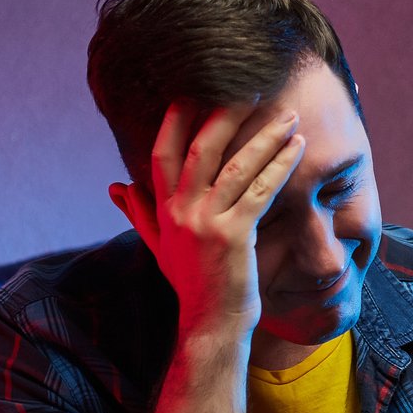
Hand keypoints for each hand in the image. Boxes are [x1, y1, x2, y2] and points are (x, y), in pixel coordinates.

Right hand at [113, 101, 305, 343]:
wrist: (210, 325)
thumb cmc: (190, 285)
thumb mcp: (159, 246)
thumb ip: (139, 213)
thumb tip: (115, 187)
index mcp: (164, 209)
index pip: (162, 153)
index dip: (176, 119)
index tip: (193, 89)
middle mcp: (181, 211)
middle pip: (200, 148)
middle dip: (226, 114)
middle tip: (251, 87)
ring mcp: (207, 222)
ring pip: (237, 166)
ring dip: (266, 136)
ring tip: (288, 115)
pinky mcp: (234, 235)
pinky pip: (260, 190)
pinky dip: (280, 166)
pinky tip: (297, 148)